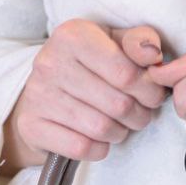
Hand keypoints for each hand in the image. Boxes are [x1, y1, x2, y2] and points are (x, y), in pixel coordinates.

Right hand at [0, 20, 167, 173]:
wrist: (40, 94)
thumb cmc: (86, 67)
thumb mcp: (112, 43)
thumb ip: (137, 42)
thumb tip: (152, 53)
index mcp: (73, 35)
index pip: (127, 73)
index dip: (149, 90)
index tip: (153, 95)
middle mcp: (51, 62)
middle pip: (118, 104)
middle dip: (138, 115)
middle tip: (139, 114)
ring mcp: (39, 95)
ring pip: (101, 128)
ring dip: (120, 133)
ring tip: (121, 125)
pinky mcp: (32, 126)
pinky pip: (82, 147)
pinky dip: (99, 149)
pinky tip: (100, 139)